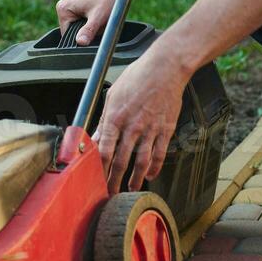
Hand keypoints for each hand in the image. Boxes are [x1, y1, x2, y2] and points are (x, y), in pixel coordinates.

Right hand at [55, 0, 125, 45]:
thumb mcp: (98, 17)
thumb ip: (88, 30)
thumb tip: (80, 42)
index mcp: (63, 9)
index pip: (67, 36)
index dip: (82, 38)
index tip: (94, 31)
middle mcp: (65, 8)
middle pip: (75, 32)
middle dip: (89, 32)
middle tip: (100, 22)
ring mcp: (73, 7)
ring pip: (83, 28)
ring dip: (94, 27)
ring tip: (103, 17)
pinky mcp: (82, 7)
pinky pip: (88, 22)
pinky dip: (97, 22)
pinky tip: (103, 14)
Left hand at [93, 51, 188, 192]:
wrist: (166, 68)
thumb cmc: (138, 76)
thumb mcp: (114, 95)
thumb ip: (105, 120)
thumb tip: (96, 137)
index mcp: (116, 117)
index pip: (104, 150)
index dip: (99, 168)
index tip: (95, 178)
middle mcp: (132, 126)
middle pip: (121, 160)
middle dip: (114, 180)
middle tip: (110, 192)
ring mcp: (150, 129)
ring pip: (141, 161)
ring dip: (135, 179)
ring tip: (130, 189)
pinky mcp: (166, 129)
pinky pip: (159, 153)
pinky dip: (155, 167)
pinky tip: (150, 175)